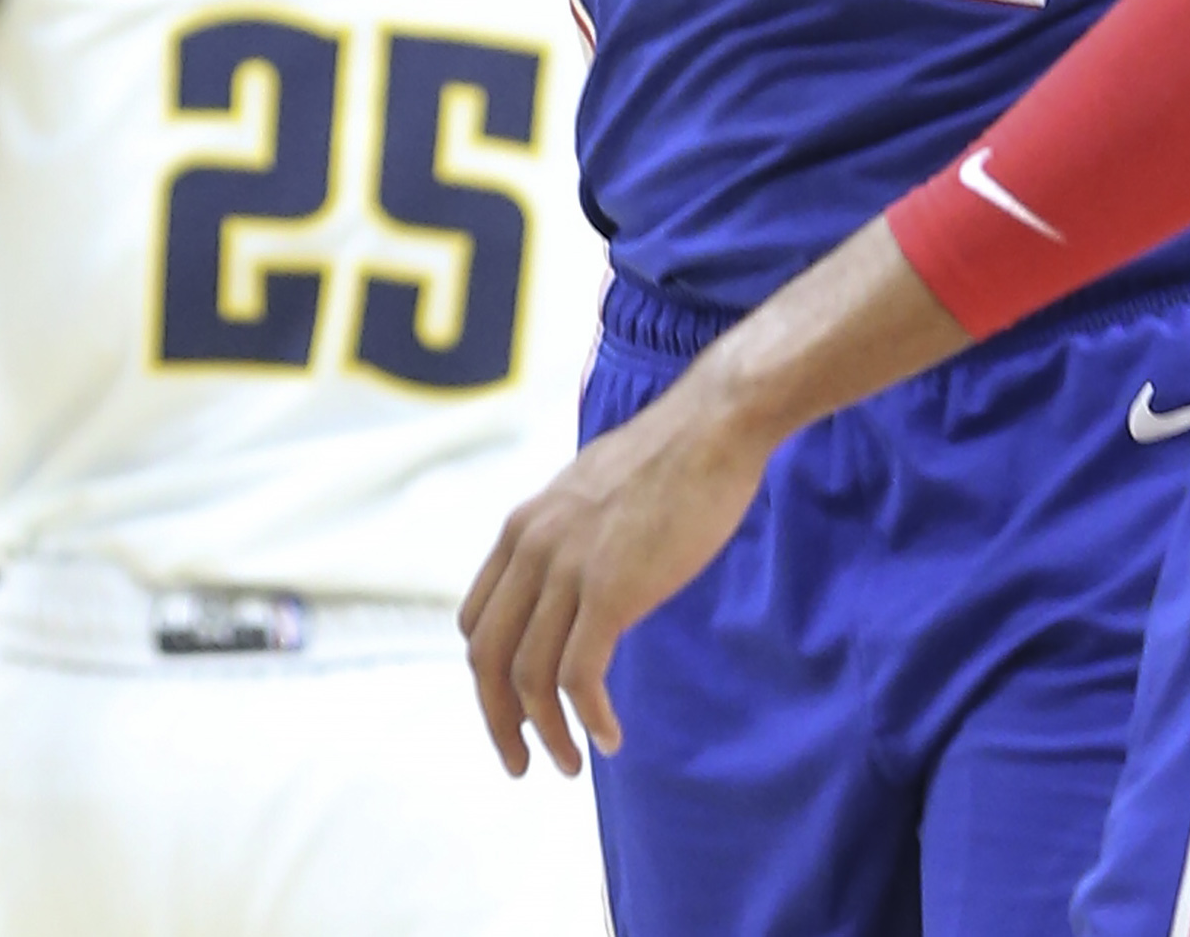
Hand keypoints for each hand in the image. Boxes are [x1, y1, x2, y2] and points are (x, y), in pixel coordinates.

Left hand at [460, 376, 778, 776]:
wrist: (713, 426)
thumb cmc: (669, 457)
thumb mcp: (589, 492)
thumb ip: (566, 535)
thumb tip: (573, 576)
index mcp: (522, 528)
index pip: (476, 621)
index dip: (488, 677)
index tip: (513, 708)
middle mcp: (531, 549)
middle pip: (487, 658)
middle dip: (498, 720)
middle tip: (522, 761)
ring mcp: (568, 569)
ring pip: (529, 677)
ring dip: (545, 733)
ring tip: (569, 763)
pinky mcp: (611, 590)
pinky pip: (580, 676)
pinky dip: (588, 718)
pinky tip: (609, 738)